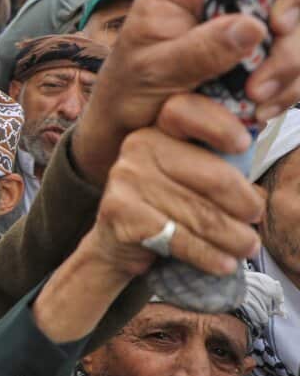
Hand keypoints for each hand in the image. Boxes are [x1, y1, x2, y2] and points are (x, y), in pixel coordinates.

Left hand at [73, 0, 299, 183]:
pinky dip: (290, 87)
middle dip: (293, 11)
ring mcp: (246, 30)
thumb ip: (198, 50)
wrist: (127, 130)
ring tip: (258, 97)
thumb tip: (254, 27)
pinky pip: (296, 67)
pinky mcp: (261, 62)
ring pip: (297, 26)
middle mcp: (221, 0)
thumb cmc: (128, 90)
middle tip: (278, 36)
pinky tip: (264, 108)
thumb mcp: (153, 71)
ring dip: (292, 59)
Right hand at [86, 95, 261, 279]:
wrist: (115, 241)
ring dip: (233, 238)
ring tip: (248, 247)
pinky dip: (209, 256)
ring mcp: (125, 178)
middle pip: (211, 176)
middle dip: (245, 204)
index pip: (185, 111)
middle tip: (256, 219)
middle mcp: (138, 146)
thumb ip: (218, 165)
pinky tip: (224, 264)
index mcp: (159, 128)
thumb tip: (261, 175)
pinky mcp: (121, 213)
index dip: (219, 126)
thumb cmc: (165, 204)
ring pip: (201, 214)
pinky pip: (180, 239)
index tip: (244, 146)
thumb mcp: (188, 174)